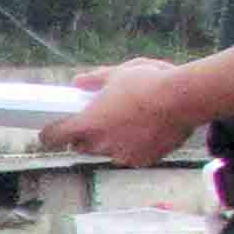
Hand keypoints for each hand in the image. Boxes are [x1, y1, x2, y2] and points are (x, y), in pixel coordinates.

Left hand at [42, 59, 189, 167]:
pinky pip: (130, 155)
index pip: (55, 137)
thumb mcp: (117, 72)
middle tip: (93, 120)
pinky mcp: (143, 160)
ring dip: (108, 141)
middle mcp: (102, 144)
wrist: (184, 99)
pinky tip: (144, 130)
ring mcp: (123, 155)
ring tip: (124, 122)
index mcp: (88, 123)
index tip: (50, 131)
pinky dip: (132, 146)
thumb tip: (77, 82)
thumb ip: (94, 80)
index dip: (49, 134)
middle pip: (81, 146)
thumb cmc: (148, 82)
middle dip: (83, 136)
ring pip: (106, 151)